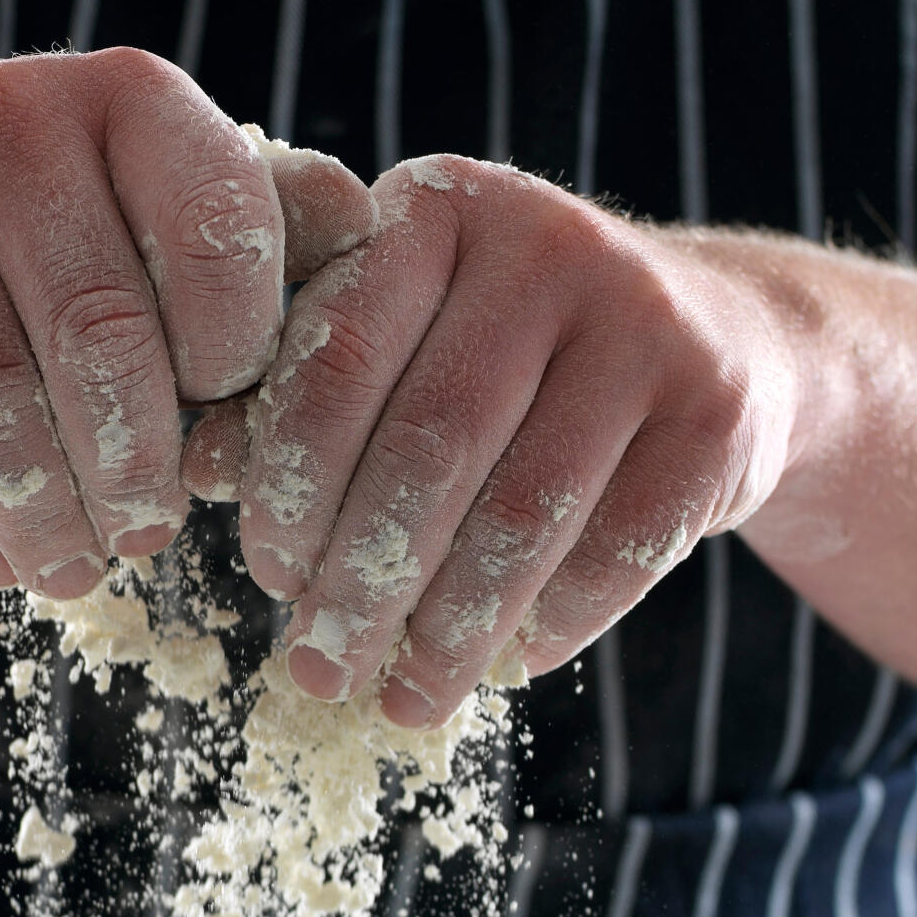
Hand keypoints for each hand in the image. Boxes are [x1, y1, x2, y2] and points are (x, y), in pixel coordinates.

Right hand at [0, 52, 373, 596]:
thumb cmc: (45, 241)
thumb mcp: (159, 216)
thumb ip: (271, 244)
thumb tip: (379, 268)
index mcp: (130, 100)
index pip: (221, 240)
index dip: (234, 370)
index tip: (220, 434)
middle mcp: (10, 115)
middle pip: (99, 336)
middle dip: (136, 469)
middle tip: (146, 537)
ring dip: (45, 513)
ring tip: (74, 571)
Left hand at [185, 156, 801, 721]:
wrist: (720, 338)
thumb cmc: (510, 363)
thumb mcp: (406, 344)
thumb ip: (305, 394)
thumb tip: (196, 473)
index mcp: (436, 214)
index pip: (337, 359)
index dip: (291, 488)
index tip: (271, 582)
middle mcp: (545, 245)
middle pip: (429, 447)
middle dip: (362, 583)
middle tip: (319, 671)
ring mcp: (646, 323)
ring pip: (522, 512)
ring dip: (451, 630)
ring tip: (405, 702)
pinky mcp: (716, 412)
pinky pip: (615, 550)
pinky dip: (550, 622)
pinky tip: (509, 665)